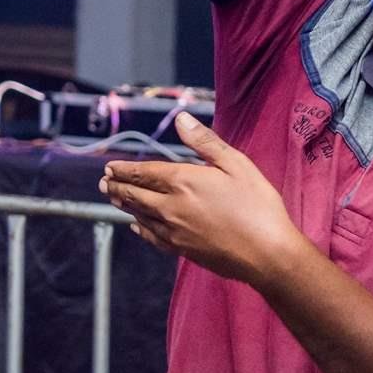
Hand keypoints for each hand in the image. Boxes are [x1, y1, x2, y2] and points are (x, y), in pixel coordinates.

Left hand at [101, 112, 304, 287]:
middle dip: (117, 186)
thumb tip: (181, 119)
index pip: (144, 172)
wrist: (267, 254)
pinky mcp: (182, 250)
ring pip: (139, 215)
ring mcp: (174, 231)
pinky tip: (136, 227)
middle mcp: (172, 207)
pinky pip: (151, 237)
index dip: (125, 169)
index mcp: (184, 181)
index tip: (111, 167)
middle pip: (135, 195)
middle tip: (105, 181)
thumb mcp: (237, 165)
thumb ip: (205, 142)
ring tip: (114, 198)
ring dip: (124, 205)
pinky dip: (139, 229)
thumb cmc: (258, 206)